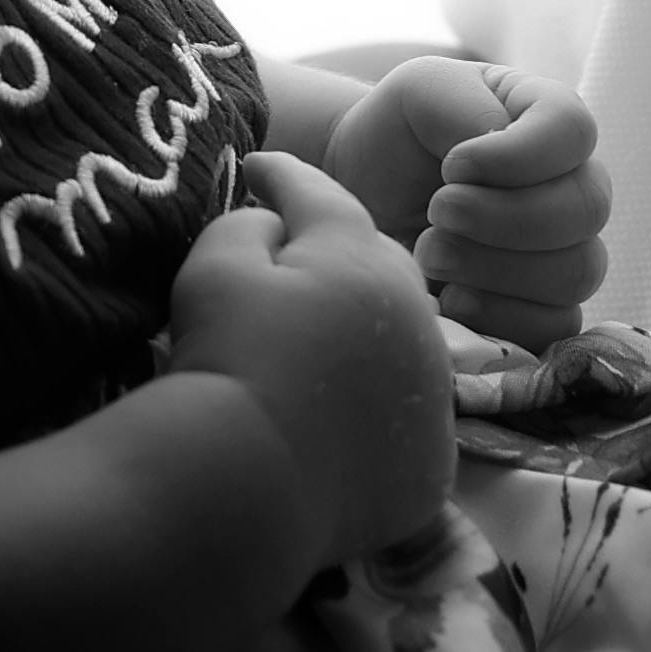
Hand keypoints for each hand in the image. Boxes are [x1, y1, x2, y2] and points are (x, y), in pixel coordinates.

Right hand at [163, 151, 455, 555]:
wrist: (248, 483)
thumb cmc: (227, 359)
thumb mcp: (216, 266)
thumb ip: (249, 225)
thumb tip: (276, 228)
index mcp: (365, 261)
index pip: (324, 199)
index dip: (285, 177)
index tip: (257, 167)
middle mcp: (418, 321)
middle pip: (379, 266)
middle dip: (339, 252)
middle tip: (294, 253)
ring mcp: (433, 398)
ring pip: (405, 340)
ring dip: (369, 328)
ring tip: (324, 334)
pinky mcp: (432, 465)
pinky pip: (409, 416)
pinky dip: (381, 404)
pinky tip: (345, 410)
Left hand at [325, 55, 614, 344]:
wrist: (368, 192)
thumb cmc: (401, 132)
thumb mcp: (423, 93)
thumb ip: (470, 113)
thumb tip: (503, 167)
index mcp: (551, 120)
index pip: (573, 131)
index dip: (516, 155)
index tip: (453, 164)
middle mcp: (575, 184)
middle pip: (584, 210)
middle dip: (501, 217)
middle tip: (437, 211)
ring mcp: (570, 249)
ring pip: (575, 272)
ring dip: (491, 267)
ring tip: (429, 251)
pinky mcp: (548, 307)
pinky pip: (556, 327)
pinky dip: (498, 316)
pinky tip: (451, 296)